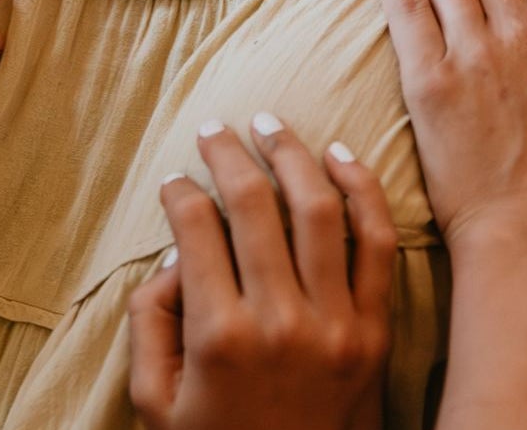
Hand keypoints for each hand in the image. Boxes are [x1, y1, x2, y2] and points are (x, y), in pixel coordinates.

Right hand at [130, 120, 393, 429]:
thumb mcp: (157, 405)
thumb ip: (150, 325)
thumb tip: (174, 254)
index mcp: (219, 337)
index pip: (197, 231)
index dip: (181, 193)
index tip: (175, 180)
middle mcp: (279, 322)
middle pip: (253, 205)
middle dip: (228, 154)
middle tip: (214, 128)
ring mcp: (335, 323)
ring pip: (317, 208)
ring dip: (291, 154)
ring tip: (269, 125)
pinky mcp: (376, 329)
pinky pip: (376, 242)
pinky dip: (361, 189)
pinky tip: (338, 155)